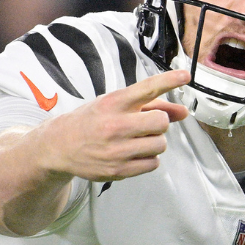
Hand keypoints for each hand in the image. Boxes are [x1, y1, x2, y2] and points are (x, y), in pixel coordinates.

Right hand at [36, 70, 189, 182]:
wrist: (59, 146)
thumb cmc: (92, 121)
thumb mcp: (114, 105)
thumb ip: (151, 105)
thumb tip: (183, 112)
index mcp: (112, 103)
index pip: (146, 88)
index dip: (168, 80)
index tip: (185, 74)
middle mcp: (114, 125)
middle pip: (161, 121)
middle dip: (159, 123)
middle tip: (145, 124)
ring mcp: (116, 150)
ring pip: (160, 144)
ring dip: (154, 142)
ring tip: (136, 140)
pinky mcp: (118, 170)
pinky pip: (153, 163)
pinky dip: (148, 158)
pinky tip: (132, 153)